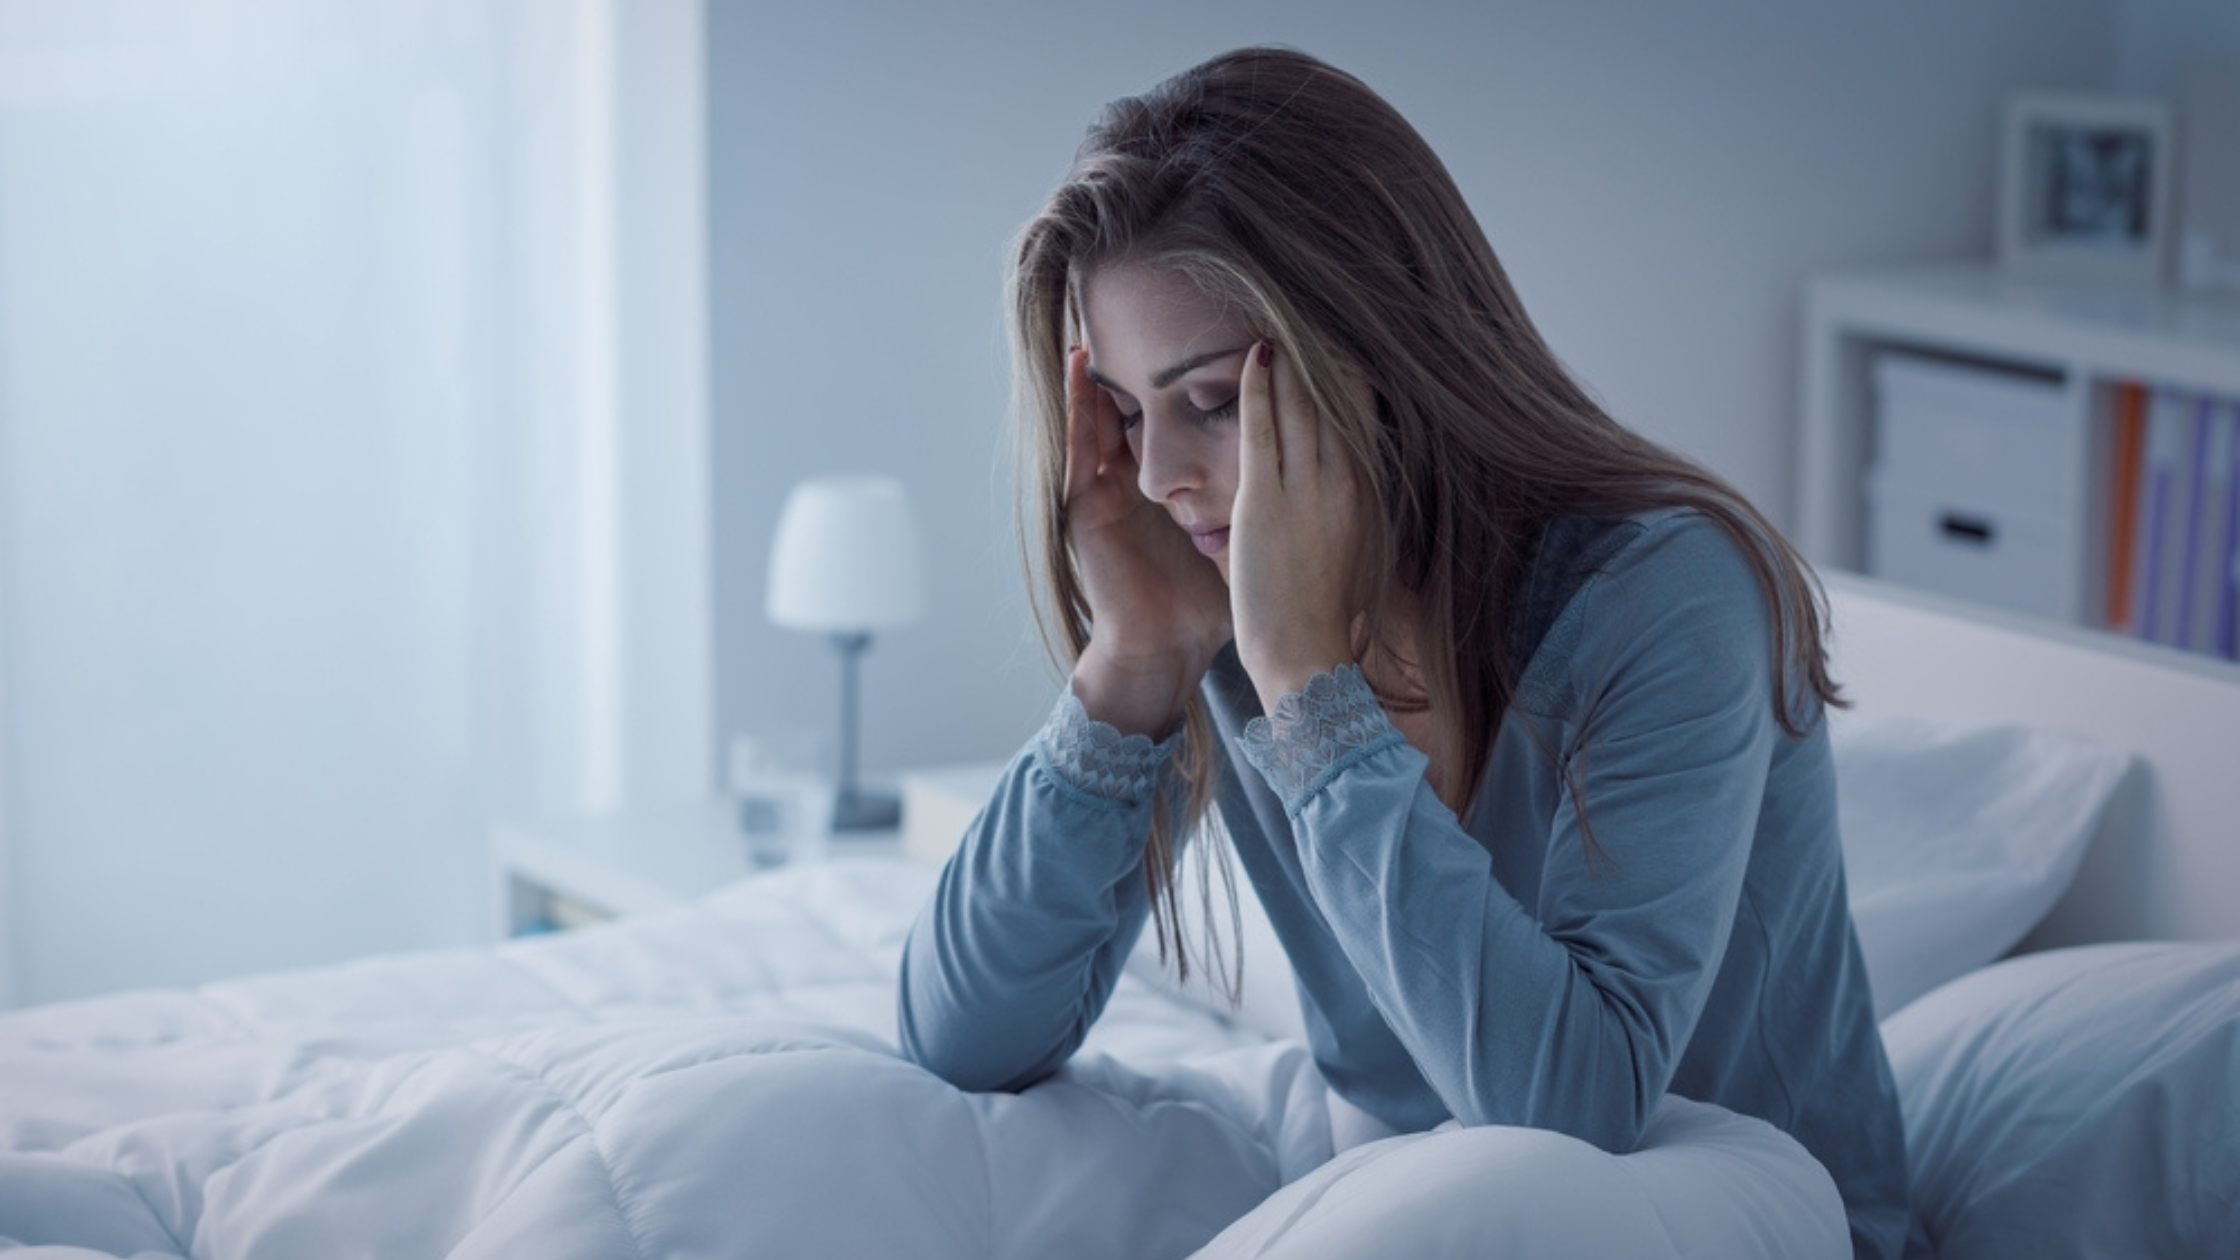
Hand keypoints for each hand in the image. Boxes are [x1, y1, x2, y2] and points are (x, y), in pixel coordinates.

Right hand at [1061, 346, 1232, 735]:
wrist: (1168, 647)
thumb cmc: (1208, 604)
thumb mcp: (1244, 539)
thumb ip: (1269, 508)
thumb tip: (1324, 484)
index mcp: (1173, 488)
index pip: (1177, 420)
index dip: (1187, 380)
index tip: (1208, 333)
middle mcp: (1138, 483)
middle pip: (1138, 411)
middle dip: (1141, 365)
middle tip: (1146, 307)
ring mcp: (1108, 492)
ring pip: (1102, 419)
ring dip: (1098, 374)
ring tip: (1101, 322)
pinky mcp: (1086, 508)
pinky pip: (1078, 447)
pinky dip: (1075, 406)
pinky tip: (1077, 370)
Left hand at [1230, 342, 1364, 712]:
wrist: (1307, 659)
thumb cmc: (1323, 620)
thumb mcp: (1350, 557)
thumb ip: (1344, 519)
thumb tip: (1346, 503)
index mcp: (1363, 496)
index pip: (1359, 417)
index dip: (1347, 375)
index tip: (1339, 341)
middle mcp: (1342, 483)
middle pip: (1334, 400)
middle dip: (1320, 353)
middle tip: (1307, 307)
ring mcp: (1305, 490)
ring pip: (1301, 404)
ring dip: (1290, 357)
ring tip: (1279, 316)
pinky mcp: (1265, 502)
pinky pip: (1262, 429)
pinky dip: (1258, 388)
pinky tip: (1254, 354)